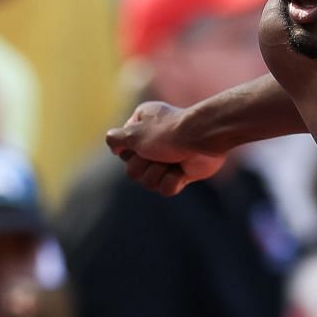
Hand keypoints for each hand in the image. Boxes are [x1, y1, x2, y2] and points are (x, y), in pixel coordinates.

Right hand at [106, 102, 225, 195]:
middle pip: (132, 170)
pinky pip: (165, 189)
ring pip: (148, 182)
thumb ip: (114, 139)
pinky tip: (181, 171)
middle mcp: (152, 142)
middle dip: (143, 166)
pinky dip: (172, 181)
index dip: (129, 153)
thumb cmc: (167, 132)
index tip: (140, 144)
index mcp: (140, 127)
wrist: (203, 138)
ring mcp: (167, 159)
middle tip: (156, 154)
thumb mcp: (132, 133)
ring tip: (170, 161)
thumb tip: (113, 146)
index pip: (121, 151)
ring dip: (157, 173)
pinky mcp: (181, 174)